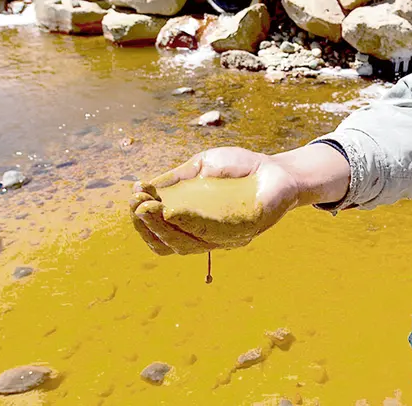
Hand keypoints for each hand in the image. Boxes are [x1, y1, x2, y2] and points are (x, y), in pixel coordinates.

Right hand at [128, 147, 302, 254]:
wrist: (277, 167)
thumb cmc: (239, 168)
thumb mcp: (200, 167)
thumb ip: (175, 179)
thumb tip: (141, 188)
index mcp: (193, 224)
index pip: (162, 235)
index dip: (144, 222)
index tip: (134, 198)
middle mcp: (206, 237)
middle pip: (168, 245)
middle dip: (148, 226)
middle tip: (137, 205)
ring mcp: (224, 238)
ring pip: (186, 244)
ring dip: (163, 229)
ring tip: (147, 209)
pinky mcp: (244, 232)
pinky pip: (213, 234)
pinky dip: (190, 224)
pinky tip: (174, 212)